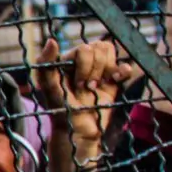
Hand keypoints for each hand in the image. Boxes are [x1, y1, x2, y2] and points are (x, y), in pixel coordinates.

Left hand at [34, 38, 127, 159]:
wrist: (79, 130)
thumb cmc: (60, 110)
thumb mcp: (49, 89)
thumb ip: (46, 65)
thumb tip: (52, 40)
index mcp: (67, 60)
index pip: (85, 48)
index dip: (85, 65)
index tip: (78, 84)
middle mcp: (82, 61)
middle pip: (100, 48)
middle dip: (95, 70)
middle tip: (87, 88)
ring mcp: (98, 70)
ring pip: (110, 51)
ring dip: (106, 70)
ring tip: (96, 87)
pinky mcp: (112, 80)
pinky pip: (124, 65)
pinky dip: (122, 72)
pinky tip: (114, 82)